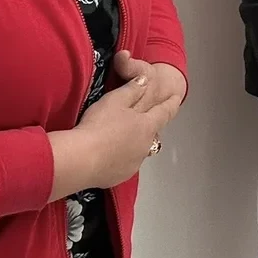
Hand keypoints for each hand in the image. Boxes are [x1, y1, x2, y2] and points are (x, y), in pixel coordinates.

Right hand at [47, 55, 179, 198]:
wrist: (81, 160)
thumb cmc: (99, 126)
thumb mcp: (115, 100)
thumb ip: (132, 89)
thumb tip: (145, 81)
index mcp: (146, 125)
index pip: (164, 112)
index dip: (171, 103)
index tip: (177, 98)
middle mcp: (145, 146)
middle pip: (152, 133)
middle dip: (150, 126)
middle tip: (146, 120)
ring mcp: (133, 164)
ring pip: (139, 150)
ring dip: (135, 144)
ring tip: (123, 139)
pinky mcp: (119, 177)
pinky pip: (125, 164)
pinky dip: (121, 159)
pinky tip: (110, 156)